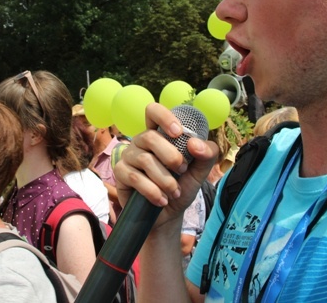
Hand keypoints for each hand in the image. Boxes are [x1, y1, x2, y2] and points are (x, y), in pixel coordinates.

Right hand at [114, 102, 218, 225]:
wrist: (168, 215)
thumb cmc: (181, 186)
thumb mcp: (200, 171)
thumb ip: (206, 155)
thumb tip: (196, 144)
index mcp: (159, 134)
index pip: (153, 112)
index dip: (164, 117)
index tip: (178, 132)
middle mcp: (141, 141)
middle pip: (150, 137)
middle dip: (171, 156)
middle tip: (183, 171)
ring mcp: (128, 155)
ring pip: (145, 159)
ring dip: (165, 179)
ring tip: (174, 192)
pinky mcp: (120, 172)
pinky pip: (134, 177)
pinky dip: (152, 191)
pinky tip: (162, 200)